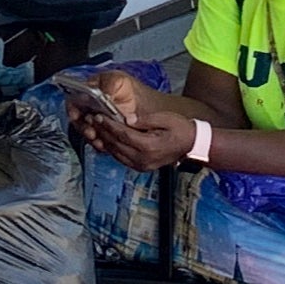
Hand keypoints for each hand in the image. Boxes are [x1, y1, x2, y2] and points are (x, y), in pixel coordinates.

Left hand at [83, 101, 197, 172]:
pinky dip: (112, 149)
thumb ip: (145, 119)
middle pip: (116, 144)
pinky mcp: (141, 167)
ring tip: (96, 128)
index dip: (109, 125)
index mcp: (149, 146)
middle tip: (92, 120)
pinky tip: (107, 139)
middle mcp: (143, 159)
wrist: (192, 144)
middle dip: (103, 131)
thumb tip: (128, 118)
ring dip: (105, 140)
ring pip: (116, 153)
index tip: (99, 116)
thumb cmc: (181, 129)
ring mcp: (141, 165)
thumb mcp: (165, 118)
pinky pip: (122, 158)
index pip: (123, 134)